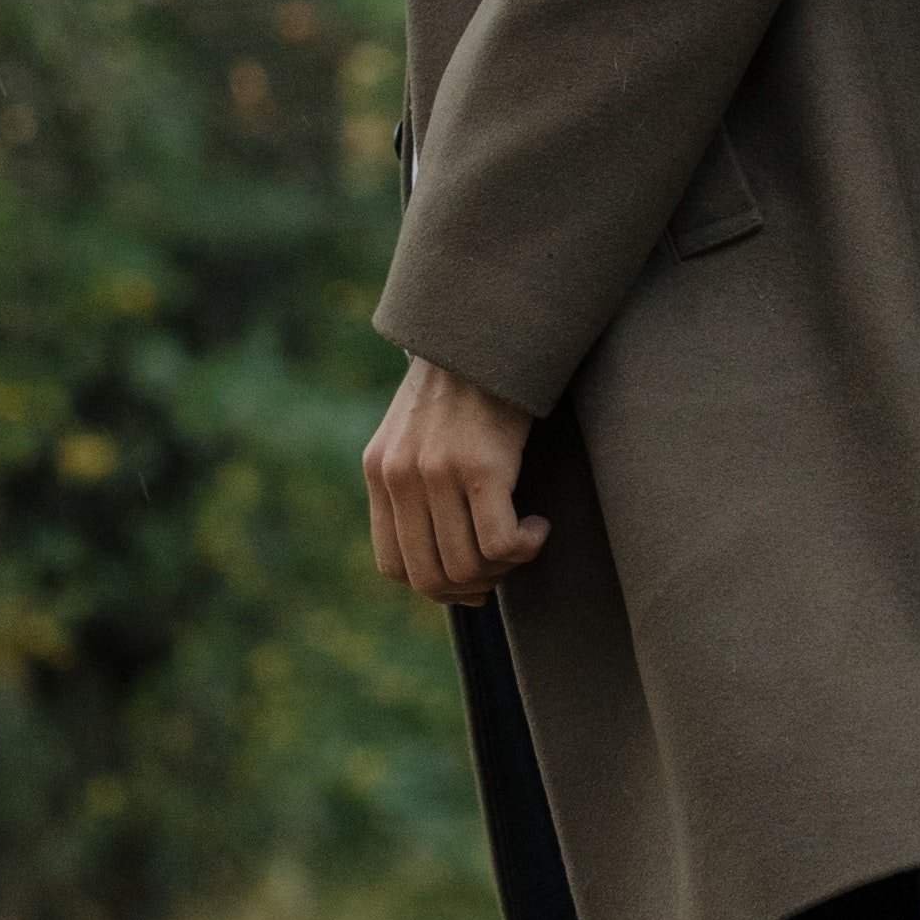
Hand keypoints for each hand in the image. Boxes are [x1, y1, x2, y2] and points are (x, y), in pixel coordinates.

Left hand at [365, 357, 548, 603]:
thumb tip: (441, 546)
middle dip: (471, 589)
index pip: (393, 566)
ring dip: (505, 569)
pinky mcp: (482, 466)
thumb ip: (414, 482)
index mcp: (379, 470)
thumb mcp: (418, 431)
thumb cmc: (468, 384)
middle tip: (504, 568)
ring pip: (468, 566)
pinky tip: (539, 525)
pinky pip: (501, 544)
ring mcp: (438, 472)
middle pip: (430, 577)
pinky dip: (525, 548)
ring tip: (525, 540)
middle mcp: (400, 475)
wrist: (491, 330)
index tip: (471, 578)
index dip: (435, 586)